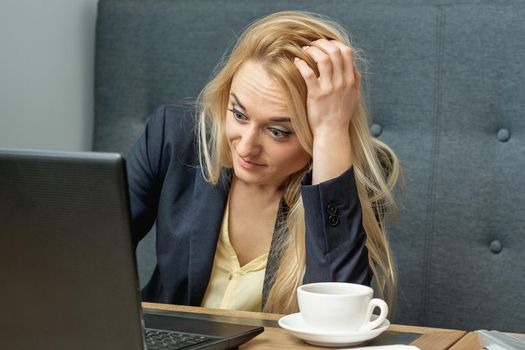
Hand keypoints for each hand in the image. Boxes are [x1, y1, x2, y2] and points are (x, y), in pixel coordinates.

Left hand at [293, 39, 359, 183]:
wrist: (332, 132)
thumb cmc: (341, 115)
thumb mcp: (354, 97)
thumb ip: (355, 81)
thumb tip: (354, 67)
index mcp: (350, 80)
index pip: (346, 52)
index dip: (335, 43)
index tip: (326, 43)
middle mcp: (342, 82)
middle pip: (334, 52)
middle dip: (322, 43)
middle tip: (312, 43)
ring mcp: (329, 88)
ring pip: (323, 59)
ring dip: (312, 50)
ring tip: (304, 50)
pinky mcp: (316, 95)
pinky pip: (308, 74)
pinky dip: (301, 64)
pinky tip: (296, 62)